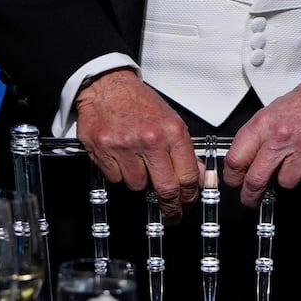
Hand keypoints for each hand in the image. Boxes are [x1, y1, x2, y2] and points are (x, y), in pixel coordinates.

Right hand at [73, 68, 201, 223]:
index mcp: (172, 131)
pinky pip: (116, 179)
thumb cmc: (139, 102)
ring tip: (139, 164)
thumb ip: (184, 149)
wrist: (108, 86)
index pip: (188, 175)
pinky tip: (122, 160)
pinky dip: (120, 174)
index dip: (190, 196)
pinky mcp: (103, 152)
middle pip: (166, 189)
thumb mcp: (170, 120)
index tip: (188, 203)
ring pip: (138, 186)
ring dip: (140, 182)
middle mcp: (150, 140)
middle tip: (172, 214)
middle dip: (171, 207)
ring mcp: (125, 147)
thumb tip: (197, 175)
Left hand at [222, 67, 300, 205]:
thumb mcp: (274, 110)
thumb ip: (259, 136)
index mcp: (264, 123)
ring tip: (296, 162)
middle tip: (252, 199)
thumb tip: (245, 159)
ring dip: (289, 178)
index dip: (232, 178)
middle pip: (255, 180)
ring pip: (286, 183)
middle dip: (251, 196)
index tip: (235, 183)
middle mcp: (282, 136)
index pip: (236, 160)